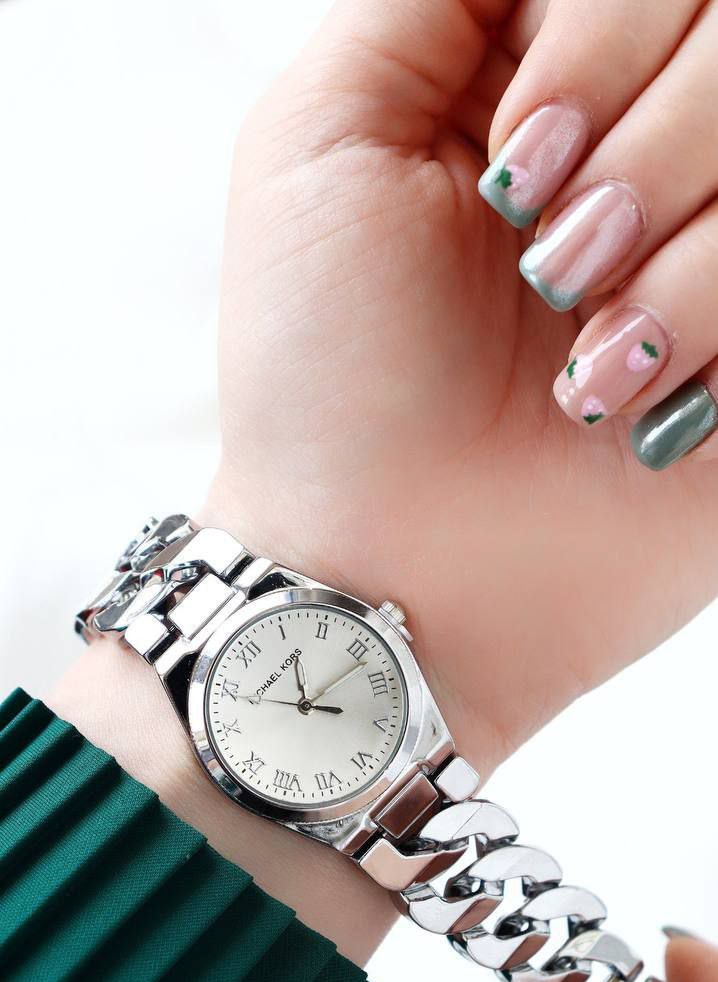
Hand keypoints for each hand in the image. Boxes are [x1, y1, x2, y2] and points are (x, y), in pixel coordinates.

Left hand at [207, 0, 717, 779]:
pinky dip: (714, 325)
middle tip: (545, 263)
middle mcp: (642, 149)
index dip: (607, 34)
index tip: (524, 150)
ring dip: (677, 256)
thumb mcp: (320, 135)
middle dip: (648, 145)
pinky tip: (637, 405)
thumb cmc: (331, 375)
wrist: (391, 571)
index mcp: (540, 75)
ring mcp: (706, 249)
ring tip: (581, 356)